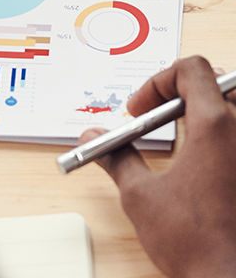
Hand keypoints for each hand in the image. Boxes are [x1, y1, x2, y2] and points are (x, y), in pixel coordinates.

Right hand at [79, 56, 235, 277]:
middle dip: (183, 91)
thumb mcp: (141, 196)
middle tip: (159, 115)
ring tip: (182, 137)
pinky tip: (203, 166)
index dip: (159, 81)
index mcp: (216, 126)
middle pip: (218, 81)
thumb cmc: (199, 245)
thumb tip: (93, 139)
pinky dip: (221, 138)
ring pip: (234, 107)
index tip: (140, 108)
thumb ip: (116, 158)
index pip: (191, 69)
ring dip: (206, 112)